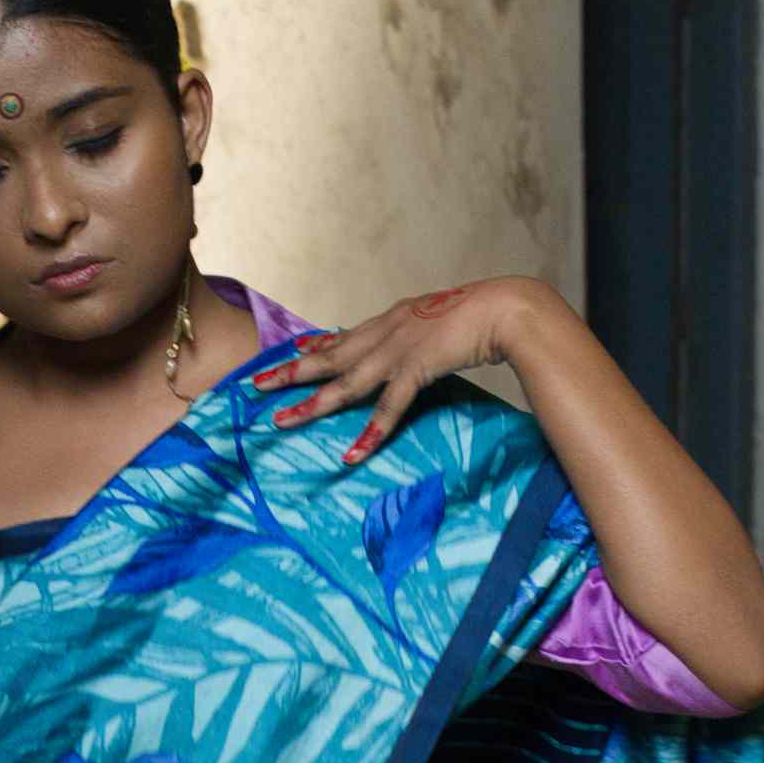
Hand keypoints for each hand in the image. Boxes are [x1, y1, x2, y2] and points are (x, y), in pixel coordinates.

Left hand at [266, 279, 550, 464]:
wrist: (506, 308)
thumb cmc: (482, 315)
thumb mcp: (440, 322)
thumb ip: (421, 334)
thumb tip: (417, 349)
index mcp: (393, 319)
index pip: (345, 335)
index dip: (316, 346)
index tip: (292, 352)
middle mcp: (387, 331)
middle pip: (329, 356)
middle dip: (292, 371)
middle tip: (257, 385)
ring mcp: (399, 350)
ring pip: (346, 383)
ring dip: (312, 404)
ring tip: (282, 421)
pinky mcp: (417, 368)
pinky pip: (388, 407)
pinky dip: (369, 433)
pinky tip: (352, 454)